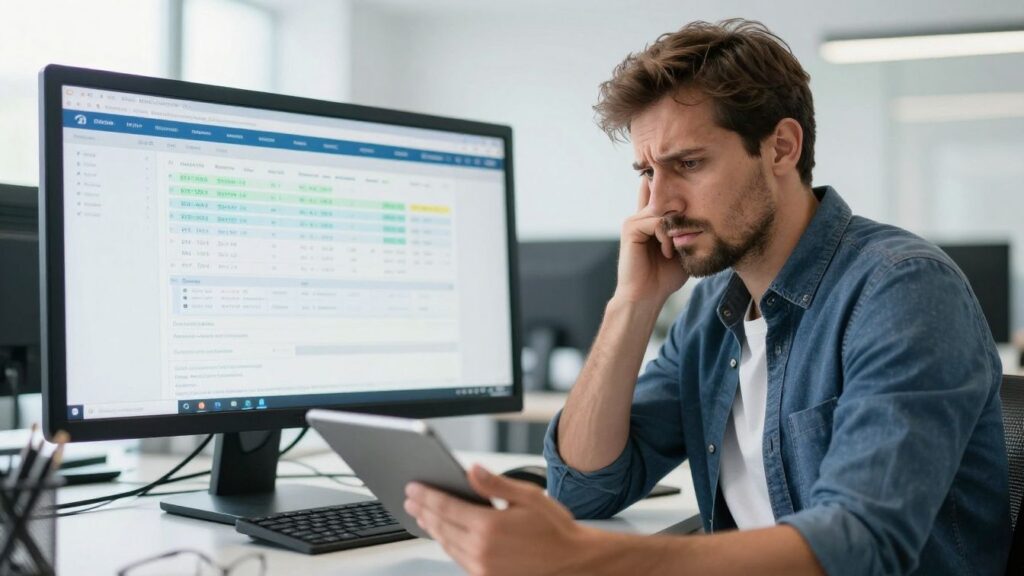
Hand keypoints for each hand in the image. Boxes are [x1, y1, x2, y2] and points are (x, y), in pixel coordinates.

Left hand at [404, 465, 595, 575]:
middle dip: (423, 510)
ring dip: (431, 528)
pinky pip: (458, 558)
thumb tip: (471, 469)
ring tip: (423, 515)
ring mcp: (482, 567)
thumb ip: (495, 484)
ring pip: (446, 544)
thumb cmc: (555, 530)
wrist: (573, 562)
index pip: (446, 507)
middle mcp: (481, 550)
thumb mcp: (528, 497)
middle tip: (411, 499)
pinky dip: (447, 544)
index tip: (413, 488)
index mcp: (489, 526)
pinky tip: (445, 535)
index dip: (426, 495)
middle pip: (441, 526)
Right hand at [614, 178, 687, 304]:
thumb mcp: (683, 249)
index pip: (661, 191)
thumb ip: (688, 229)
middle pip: (666, 194)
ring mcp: (634, 221)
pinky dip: (666, 236)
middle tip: (688, 234)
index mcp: (652, 220)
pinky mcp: (631, 228)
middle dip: (683, 211)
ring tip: (674, 249)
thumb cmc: (665, 277)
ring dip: (675, 228)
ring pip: (664, 208)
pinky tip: (667, 252)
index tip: (695, 196)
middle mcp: (641, 216)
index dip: (675, 188)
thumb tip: (705, 211)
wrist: (647, 296)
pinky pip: (656, 221)